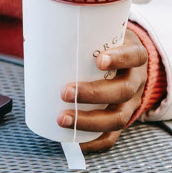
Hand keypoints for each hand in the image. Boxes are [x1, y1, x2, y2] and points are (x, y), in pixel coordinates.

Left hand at [57, 26, 148, 151]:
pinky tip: (74, 141)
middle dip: (94, 94)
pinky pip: (113, 135)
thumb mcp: (104, 34)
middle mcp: (136, 80)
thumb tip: (35, 31)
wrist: (131, 62)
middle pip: (122, 90)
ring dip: (89, 121)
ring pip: (119, 116)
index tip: (100, 60)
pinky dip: (94, 141)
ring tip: (63, 118)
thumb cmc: (107, 45)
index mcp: (134, 55)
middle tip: (65, 92)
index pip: (133, 55)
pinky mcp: (123, 118)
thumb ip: (80, 34)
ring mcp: (132, 102)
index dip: (119, 59)